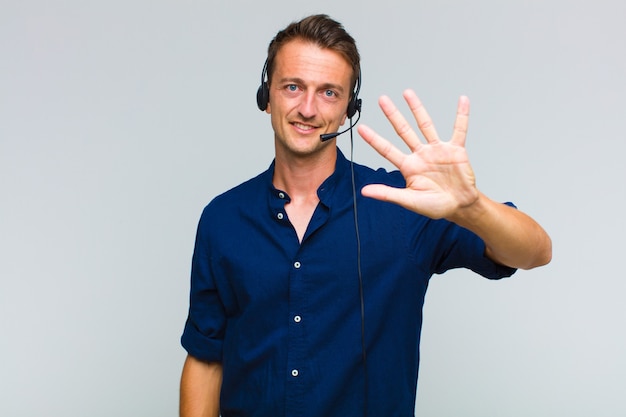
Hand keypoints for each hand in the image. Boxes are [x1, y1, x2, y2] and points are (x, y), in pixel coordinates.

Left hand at [358, 89, 478, 220]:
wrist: (460, 207)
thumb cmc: (435, 205)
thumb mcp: (409, 201)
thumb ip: (388, 194)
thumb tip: (365, 192)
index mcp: (408, 166)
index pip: (387, 150)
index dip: (374, 140)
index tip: (361, 128)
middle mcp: (421, 154)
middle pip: (404, 130)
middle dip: (393, 115)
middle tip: (382, 100)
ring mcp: (437, 150)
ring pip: (425, 125)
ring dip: (417, 109)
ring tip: (407, 93)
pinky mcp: (456, 150)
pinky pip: (459, 129)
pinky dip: (462, 115)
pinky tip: (462, 100)